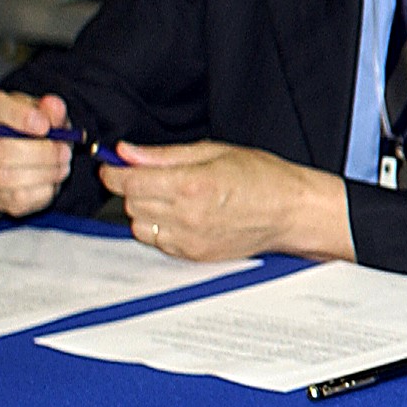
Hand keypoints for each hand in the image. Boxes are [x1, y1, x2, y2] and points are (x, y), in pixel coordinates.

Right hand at [0, 89, 74, 216]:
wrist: (29, 151)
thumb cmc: (36, 129)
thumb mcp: (47, 113)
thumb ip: (52, 109)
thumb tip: (53, 105)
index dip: (19, 117)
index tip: (45, 126)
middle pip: (0, 150)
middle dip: (41, 153)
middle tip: (65, 152)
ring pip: (6, 178)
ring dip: (44, 173)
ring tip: (62, 166)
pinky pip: (16, 199)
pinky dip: (41, 191)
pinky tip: (51, 181)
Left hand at [100, 141, 353, 261]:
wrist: (292, 213)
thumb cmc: (264, 178)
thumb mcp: (215, 152)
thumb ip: (164, 154)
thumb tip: (127, 153)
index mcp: (190, 184)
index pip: (128, 182)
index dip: (114, 172)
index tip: (113, 166)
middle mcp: (186, 216)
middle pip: (130, 203)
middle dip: (134, 187)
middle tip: (154, 175)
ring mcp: (188, 240)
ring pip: (138, 226)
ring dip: (145, 210)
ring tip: (172, 197)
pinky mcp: (192, 255)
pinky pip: (158, 242)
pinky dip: (160, 228)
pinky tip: (184, 215)